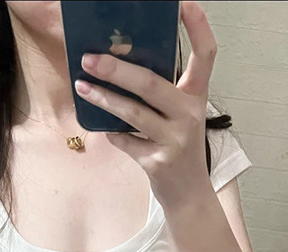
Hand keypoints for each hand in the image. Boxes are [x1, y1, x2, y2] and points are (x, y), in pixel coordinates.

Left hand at [74, 0, 217, 206]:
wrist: (189, 196)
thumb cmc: (178, 148)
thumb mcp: (179, 116)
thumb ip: (160, 93)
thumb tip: (118, 63)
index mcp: (197, 97)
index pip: (206, 54)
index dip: (197, 26)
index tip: (183, 3)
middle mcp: (190, 115)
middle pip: (152, 83)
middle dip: (117, 69)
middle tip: (90, 57)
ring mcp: (175, 140)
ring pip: (133, 113)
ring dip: (103, 99)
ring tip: (82, 86)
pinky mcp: (158, 162)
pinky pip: (125, 142)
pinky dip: (111, 133)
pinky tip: (100, 127)